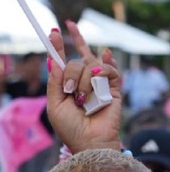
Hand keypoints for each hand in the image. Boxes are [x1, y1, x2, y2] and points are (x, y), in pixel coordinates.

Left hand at [46, 22, 121, 151]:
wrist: (90, 140)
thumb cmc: (70, 127)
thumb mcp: (54, 104)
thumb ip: (55, 82)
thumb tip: (54, 60)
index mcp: (67, 86)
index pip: (63, 61)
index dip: (58, 46)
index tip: (54, 31)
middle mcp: (82, 82)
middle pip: (77, 61)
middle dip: (71, 73)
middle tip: (70, 91)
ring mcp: (98, 84)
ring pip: (91, 66)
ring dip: (85, 82)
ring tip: (84, 100)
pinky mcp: (114, 87)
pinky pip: (110, 70)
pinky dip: (105, 68)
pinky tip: (103, 66)